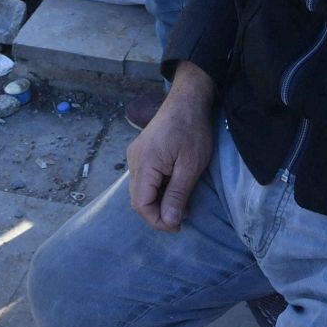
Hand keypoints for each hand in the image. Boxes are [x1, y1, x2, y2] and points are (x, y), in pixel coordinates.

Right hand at [127, 62, 217, 231]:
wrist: (188, 100)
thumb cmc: (192, 131)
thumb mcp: (190, 166)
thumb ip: (177, 195)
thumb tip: (169, 222)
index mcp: (144, 164)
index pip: (141, 205)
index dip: (158, 220)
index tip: (178, 225)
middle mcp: (133, 160)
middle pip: (137, 199)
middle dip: (158, 213)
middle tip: (182, 216)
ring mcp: (135, 155)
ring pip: (140, 190)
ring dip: (157, 201)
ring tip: (180, 202)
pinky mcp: (141, 152)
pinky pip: (143, 178)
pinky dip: (156, 189)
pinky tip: (173, 187)